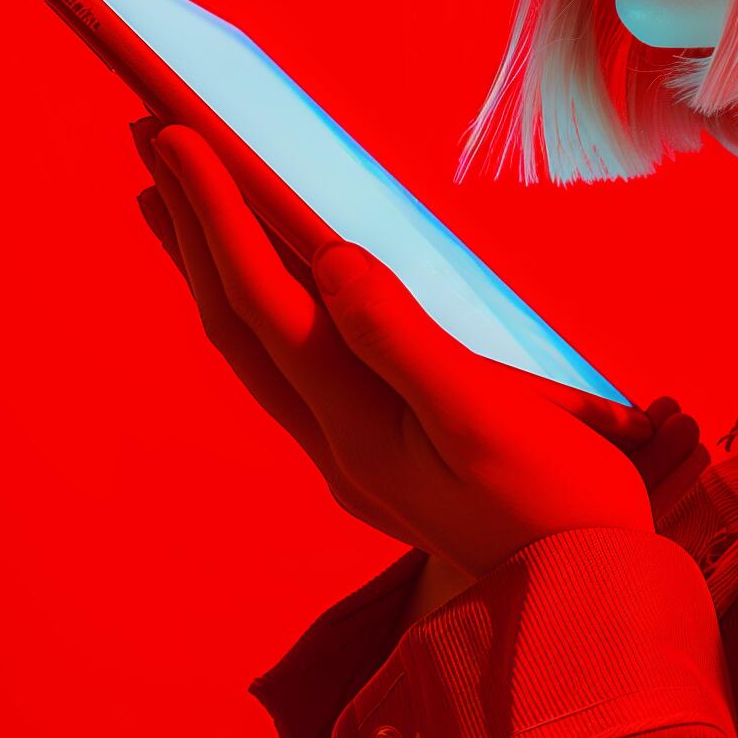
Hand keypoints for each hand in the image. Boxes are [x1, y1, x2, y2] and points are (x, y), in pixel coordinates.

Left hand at [129, 117, 682, 579]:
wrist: (586, 605)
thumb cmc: (555, 507)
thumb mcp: (487, 418)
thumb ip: (405, 342)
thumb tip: (331, 261)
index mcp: (353, 419)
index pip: (263, 298)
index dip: (217, 212)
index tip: (180, 133)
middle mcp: (333, 435)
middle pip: (235, 317)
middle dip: (190, 226)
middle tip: (151, 137)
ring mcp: (351, 446)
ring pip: (253, 341)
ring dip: (209, 264)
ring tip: (172, 195)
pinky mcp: (381, 448)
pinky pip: (291, 358)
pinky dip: (259, 300)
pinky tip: (272, 278)